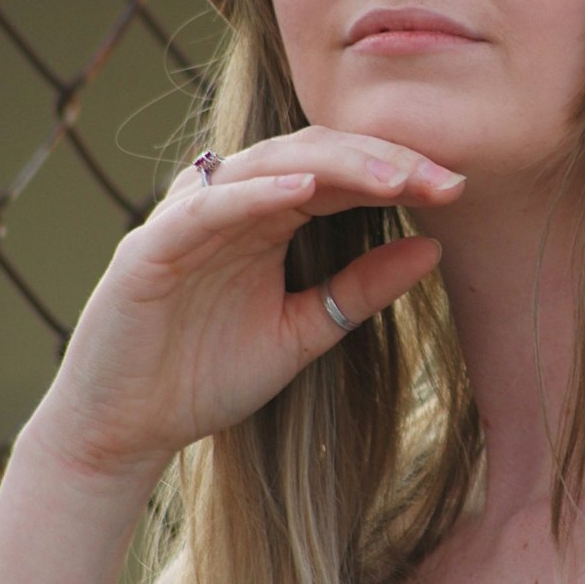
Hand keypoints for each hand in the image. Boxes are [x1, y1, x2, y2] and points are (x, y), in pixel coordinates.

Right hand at [32, 128, 463, 486]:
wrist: (124, 429)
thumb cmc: (206, 375)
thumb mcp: (304, 331)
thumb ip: (361, 290)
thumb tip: (434, 249)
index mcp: (270, 216)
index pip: (343, 174)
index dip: (402, 173)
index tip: (460, 188)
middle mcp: (232, 203)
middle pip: (316, 154)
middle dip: (384, 161)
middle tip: (445, 177)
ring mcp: (189, 217)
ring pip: (268, 165)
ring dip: (335, 165)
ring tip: (395, 175)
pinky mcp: (152, 246)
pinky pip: (207, 207)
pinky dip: (254, 194)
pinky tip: (303, 191)